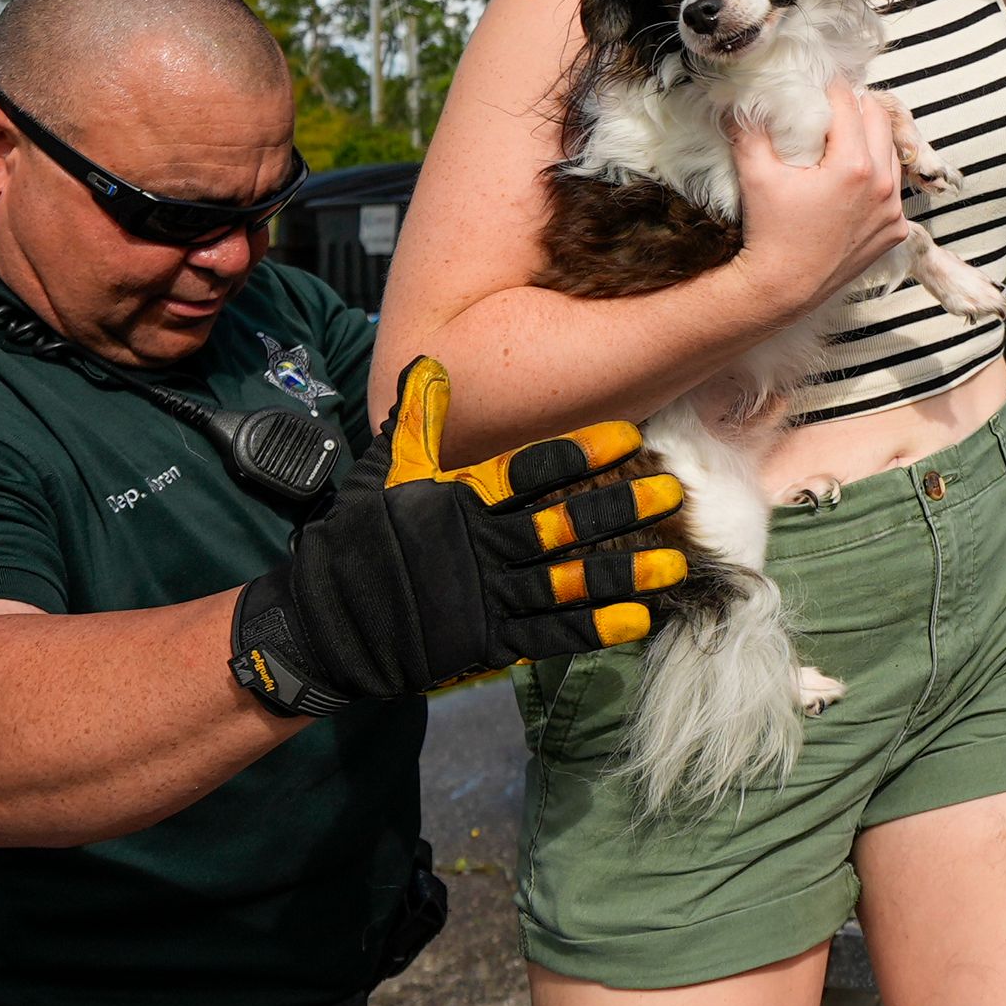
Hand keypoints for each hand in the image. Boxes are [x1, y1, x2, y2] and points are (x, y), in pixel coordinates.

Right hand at [230, 358, 695, 711]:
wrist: (328, 624)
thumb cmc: (357, 541)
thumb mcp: (382, 472)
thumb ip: (414, 421)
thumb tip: (432, 364)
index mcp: (460, 500)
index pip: (531, 469)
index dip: (582, 451)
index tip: (628, 436)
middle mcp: (483, 547)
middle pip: (566, 524)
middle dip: (624, 509)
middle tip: (673, 493)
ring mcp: (491, 598)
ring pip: (573, 582)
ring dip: (628, 573)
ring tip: (677, 564)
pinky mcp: (492, 641)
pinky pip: (555, 634)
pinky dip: (598, 628)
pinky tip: (640, 619)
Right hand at [726, 78, 913, 311]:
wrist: (782, 289)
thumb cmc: (769, 234)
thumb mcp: (755, 174)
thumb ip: (751, 127)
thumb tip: (745, 97)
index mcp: (853, 166)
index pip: (849, 104)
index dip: (831, 87)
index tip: (820, 81)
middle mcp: (881, 186)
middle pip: (879, 121)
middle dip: (856, 107)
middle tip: (833, 104)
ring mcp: (892, 211)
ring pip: (890, 154)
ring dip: (870, 140)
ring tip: (844, 137)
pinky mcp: (894, 231)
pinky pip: (892, 190)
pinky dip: (877, 176)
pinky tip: (852, 178)